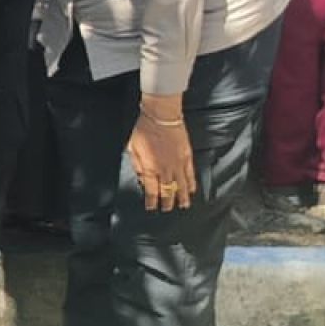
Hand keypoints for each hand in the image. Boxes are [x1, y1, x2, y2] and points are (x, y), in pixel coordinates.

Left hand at [127, 94, 196, 212]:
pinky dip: (191, 184)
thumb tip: (142, 179)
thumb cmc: (144, 129)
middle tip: (167, 209)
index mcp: (150, 168)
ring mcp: (178, 164)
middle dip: (167, 202)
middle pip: (167, 190)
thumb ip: (138, 165)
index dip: (152, 201)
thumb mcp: (132, 148)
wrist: (161, 116)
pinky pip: (191, 174)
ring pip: (181, 186)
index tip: (151, 207)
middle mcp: (165, 169)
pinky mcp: (187, 157)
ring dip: (182, 197)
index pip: (151, 190)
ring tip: (183, 206)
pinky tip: (192, 190)